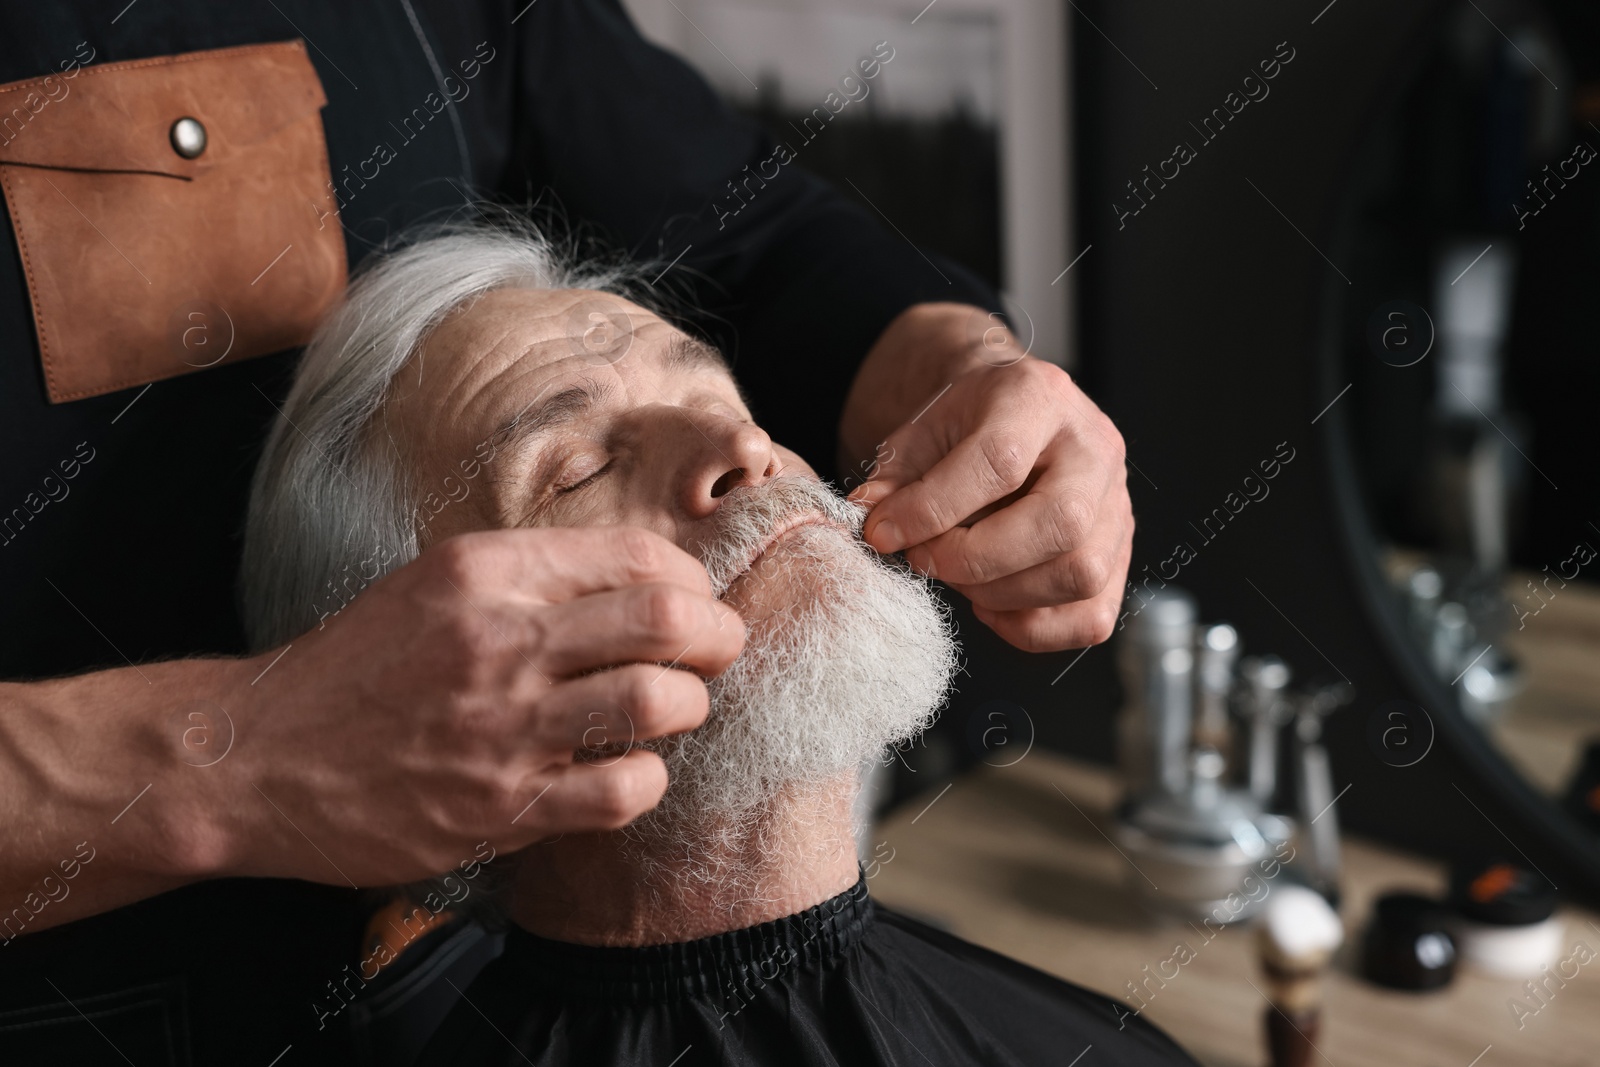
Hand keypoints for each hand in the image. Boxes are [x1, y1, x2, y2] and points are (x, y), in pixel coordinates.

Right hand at [224, 526, 742, 884]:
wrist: (257, 758)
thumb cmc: (356, 668)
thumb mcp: (432, 586)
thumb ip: (530, 578)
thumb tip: (640, 580)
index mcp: (483, 572)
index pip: (634, 556)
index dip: (689, 579)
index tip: (692, 600)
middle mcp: (497, 640)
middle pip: (664, 620)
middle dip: (717, 634)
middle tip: (718, 649)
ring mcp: (501, 727)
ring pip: (656, 701)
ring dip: (689, 705)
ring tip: (676, 709)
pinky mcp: (498, 806)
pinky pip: (620, 791)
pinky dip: (648, 778)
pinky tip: (629, 770)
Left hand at [848, 356, 1132, 651]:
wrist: (1009, 421)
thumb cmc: (965, 427)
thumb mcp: (920, 432)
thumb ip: (894, 477)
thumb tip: (869, 519)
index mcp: (1040, 397)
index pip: (1000, 462)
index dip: (934, 509)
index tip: (884, 533)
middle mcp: (1094, 448)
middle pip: (1059, 524)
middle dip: (975, 560)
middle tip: (924, 560)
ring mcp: (1118, 503)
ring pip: (1079, 574)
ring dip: (1002, 595)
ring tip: (957, 577)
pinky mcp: (1120, 554)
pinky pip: (1092, 615)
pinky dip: (1033, 627)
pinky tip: (992, 605)